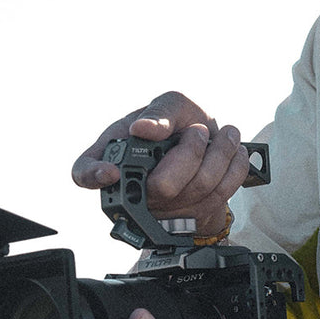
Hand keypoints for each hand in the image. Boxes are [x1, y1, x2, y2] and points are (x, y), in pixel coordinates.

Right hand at [71, 90, 250, 237]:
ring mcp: (165, 207)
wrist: (214, 140)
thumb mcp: (172, 104)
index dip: (93, 176)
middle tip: (198, 131)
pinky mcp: (195, 215)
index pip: (84, 173)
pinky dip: (235, 167)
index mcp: (115, 155)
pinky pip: (222, 195)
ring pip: (199, 189)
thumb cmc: (183, 122)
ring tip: (225, 134)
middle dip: (190, 152)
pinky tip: (233, 152)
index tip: (111, 172)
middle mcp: (135, 187)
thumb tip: (144, 130)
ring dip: (220, 153)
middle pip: (162, 186)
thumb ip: (160, 112)